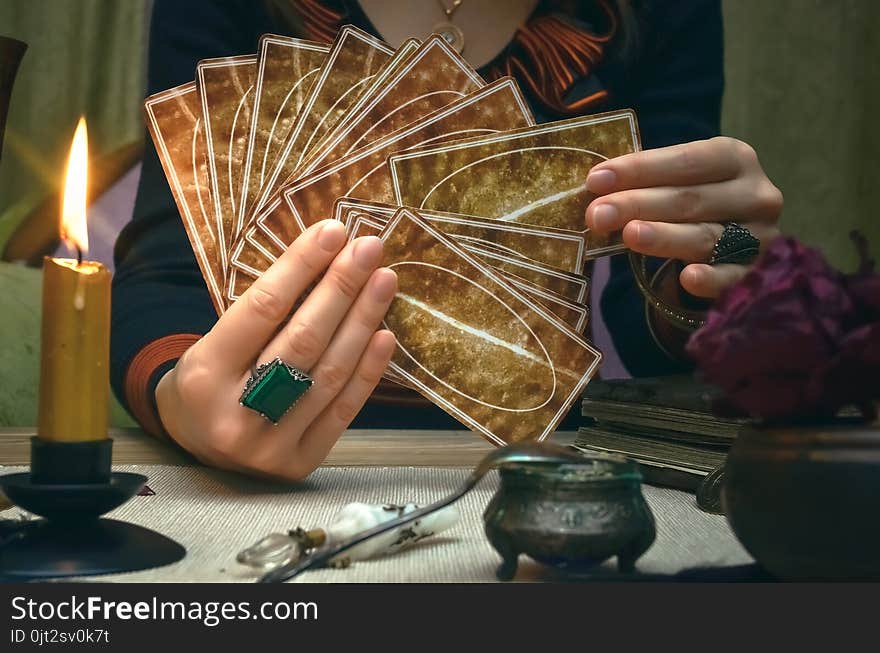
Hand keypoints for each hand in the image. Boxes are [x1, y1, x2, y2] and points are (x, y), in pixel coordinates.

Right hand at [155, 220, 397, 480]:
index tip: (332, 231)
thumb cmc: (208, 383)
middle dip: (340, 288)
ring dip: (362, 322)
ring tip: (384, 280)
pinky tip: (384, 335)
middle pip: (301, 340)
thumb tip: (325, 261)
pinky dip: (367, 371)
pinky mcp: (300, 463)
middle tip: (369, 248)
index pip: (261, 309)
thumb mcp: (211, 345)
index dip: (300, 266)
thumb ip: (261, 315)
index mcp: (203, 375)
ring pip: (328, 374)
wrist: (198, 452)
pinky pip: (343, 411)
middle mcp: (235, 414)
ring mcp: (270, 445)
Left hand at [585, 137, 782, 297]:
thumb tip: (596, 185)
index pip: (684, 160)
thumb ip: (644, 181)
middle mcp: (755, 193)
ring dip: (664, 236)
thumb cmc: (693, 205)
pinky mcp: (757, 272)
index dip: (639, 169)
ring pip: (705, 237)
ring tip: (629, 235)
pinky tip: (687, 278)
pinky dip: (711, 279)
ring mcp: (761, 235)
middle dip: (637, 205)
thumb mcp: (676, 182)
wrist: (729, 244)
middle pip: (689, 199)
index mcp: (733, 158)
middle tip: (597, 214)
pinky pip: (732, 277)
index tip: (596, 180)